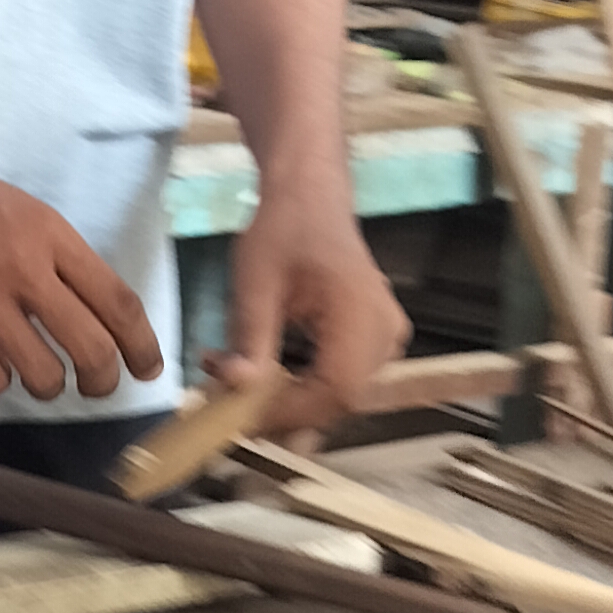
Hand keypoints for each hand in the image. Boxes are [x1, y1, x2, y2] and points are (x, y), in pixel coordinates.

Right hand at [0, 120, 161, 403]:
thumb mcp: (21, 210)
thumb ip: (55, 257)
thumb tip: (85, 314)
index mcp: (51, 234)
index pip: (118, 301)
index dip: (142, 345)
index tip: (147, 368)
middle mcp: (24, 265)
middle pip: (92, 347)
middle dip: (103, 382)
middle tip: (95, 387)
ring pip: (42, 373)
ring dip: (47, 387)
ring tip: (37, 377)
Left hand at [218, 183, 406, 437]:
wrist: (310, 195)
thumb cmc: (284, 228)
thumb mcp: (255, 281)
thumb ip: (250, 337)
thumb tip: (236, 388)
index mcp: (362, 313)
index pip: (336, 389)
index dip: (290, 413)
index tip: (240, 417)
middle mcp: (385, 332)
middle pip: (340, 398)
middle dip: (282, 410)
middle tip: (227, 402)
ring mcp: (385, 338)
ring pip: (339, 394)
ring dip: (287, 400)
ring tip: (235, 381)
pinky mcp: (373, 339)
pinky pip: (341, 377)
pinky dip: (301, 386)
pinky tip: (261, 374)